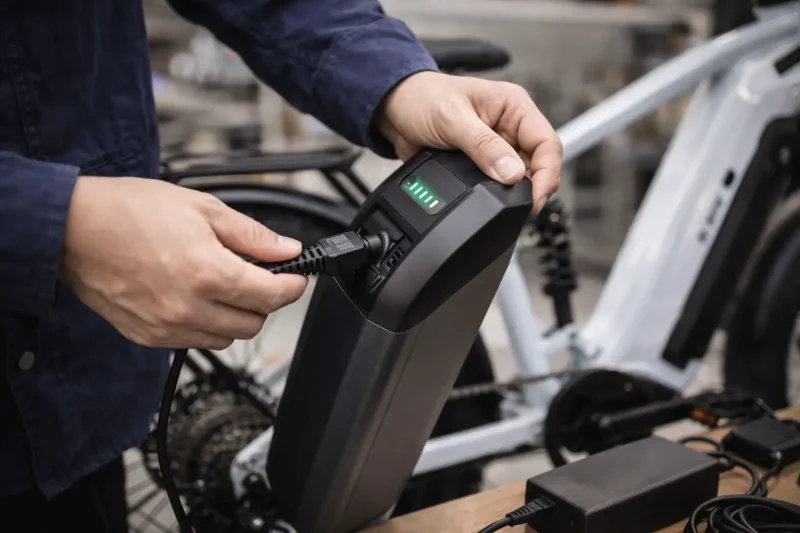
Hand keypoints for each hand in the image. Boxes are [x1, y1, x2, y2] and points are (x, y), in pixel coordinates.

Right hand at [60, 177, 306, 348]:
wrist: (71, 229)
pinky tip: (195, 297)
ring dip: (236, 316)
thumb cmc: (129, 211)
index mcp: (206, 272)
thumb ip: (250, 235)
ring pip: (226, 338)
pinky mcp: (147, 337)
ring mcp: (166, 327)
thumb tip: (286, 250)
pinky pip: (194, 342)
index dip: (292, 286)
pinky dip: (206, 324)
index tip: (295, 278)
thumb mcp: (202, 209)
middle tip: (258, 276)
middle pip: (253, 323)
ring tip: (223, 285)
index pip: (271, 296)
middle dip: (265, 301)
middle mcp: (188, 307)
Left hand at [378, 71, 561, 211]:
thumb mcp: (453, 119)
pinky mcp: (483, 163)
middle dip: (534, 188)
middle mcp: (511, 127)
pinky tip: (492, 203)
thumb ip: (483, 146)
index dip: (547, 173)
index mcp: (514, 106)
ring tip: (506, 207)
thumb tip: (513, 173)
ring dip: (516, 193)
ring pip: (521, 177)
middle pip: (539, 164)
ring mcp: (498, 147)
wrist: (394, 110)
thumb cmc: (422, 99)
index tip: (535, 198)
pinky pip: (499, 183)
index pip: (546, 142)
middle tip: (523, 209)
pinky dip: (499, 195)